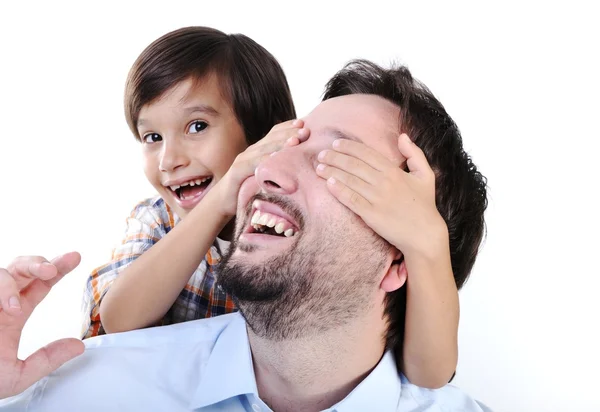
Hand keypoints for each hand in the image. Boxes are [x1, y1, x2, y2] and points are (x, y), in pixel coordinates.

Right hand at [0, 252, 83, 398]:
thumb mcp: (16, 376)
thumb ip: (47, 360)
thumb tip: (78, 346)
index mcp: (12, 315)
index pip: (39, 285)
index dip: (57, 269)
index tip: (75, 257)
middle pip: (20, 268)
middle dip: (37, 263)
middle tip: (50, 270)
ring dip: (7, 284)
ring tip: (13, 307)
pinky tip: (2, 307)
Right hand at [216, 119, 309, 215]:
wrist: (224, 201)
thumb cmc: (247, 188)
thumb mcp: (266, 175)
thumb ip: (277, 167)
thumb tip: (299, 165)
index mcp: (259, 150)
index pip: (275, 133)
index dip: (288, 128)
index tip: (304, 124)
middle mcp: (251, 151)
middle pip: (272, 138)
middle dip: (289, 132)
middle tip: (305, 130)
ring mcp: (243, 160)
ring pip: (264, 148)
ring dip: (280, 143)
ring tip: (295, 141)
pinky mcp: (236, 171)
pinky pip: (252, 164)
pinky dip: (264, 159)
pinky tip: (275, 158)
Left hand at [315, 134, 447, 258]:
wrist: (424, 234)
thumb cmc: (425, 205)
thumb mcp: (426, 175)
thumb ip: (415, 154)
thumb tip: (403, 136)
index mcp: (394, 171)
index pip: (366, 153)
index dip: (349, 147)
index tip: (336, 144)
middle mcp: (384, 182)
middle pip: (353, 165)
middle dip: (334, 157)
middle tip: (321, 154)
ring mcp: (376, 199)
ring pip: (349, 180)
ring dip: (331, 171)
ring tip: (318, 167)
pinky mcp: (371, 215)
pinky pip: (351, 200)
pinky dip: (339, 190)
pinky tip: (328, 184)